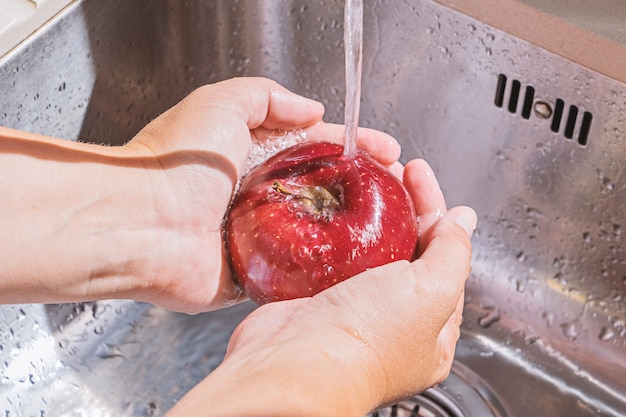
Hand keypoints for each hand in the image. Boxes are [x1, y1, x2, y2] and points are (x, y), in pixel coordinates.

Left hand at [122, 77, 402, 312]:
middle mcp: (257, 193)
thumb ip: (268, 97)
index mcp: (251, 153)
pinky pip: (296, 268)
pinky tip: (356, 263)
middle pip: (322, 188)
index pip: (317, 144)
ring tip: (389, 227)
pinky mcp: (254, 272)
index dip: (355, 145)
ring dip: (350, 228)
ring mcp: (258, 234)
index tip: (388, 150)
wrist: (140, 225)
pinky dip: (324, 265)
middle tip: (399, 191)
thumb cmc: (172, 163)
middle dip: (363, 188)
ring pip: (315, 229)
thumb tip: (309, 108)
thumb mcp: (222, 102)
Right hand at [165, 159, 476, 415]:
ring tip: (366, 178)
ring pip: (369, 249)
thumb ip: (453, 254)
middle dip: (405, 206)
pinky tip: (334, 208)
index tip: (422, 178)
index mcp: (432, 329)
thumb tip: (463, 222)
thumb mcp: (432, 292)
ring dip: (369, 214)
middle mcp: (394, 321)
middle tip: (397, 169)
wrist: (294, 361)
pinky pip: (332, 258)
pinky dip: (335, 232)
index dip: (437, 214)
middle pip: (408, 249)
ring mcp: (354, 309)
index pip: (445, 258)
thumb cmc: (367, 340)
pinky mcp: (317, 299)